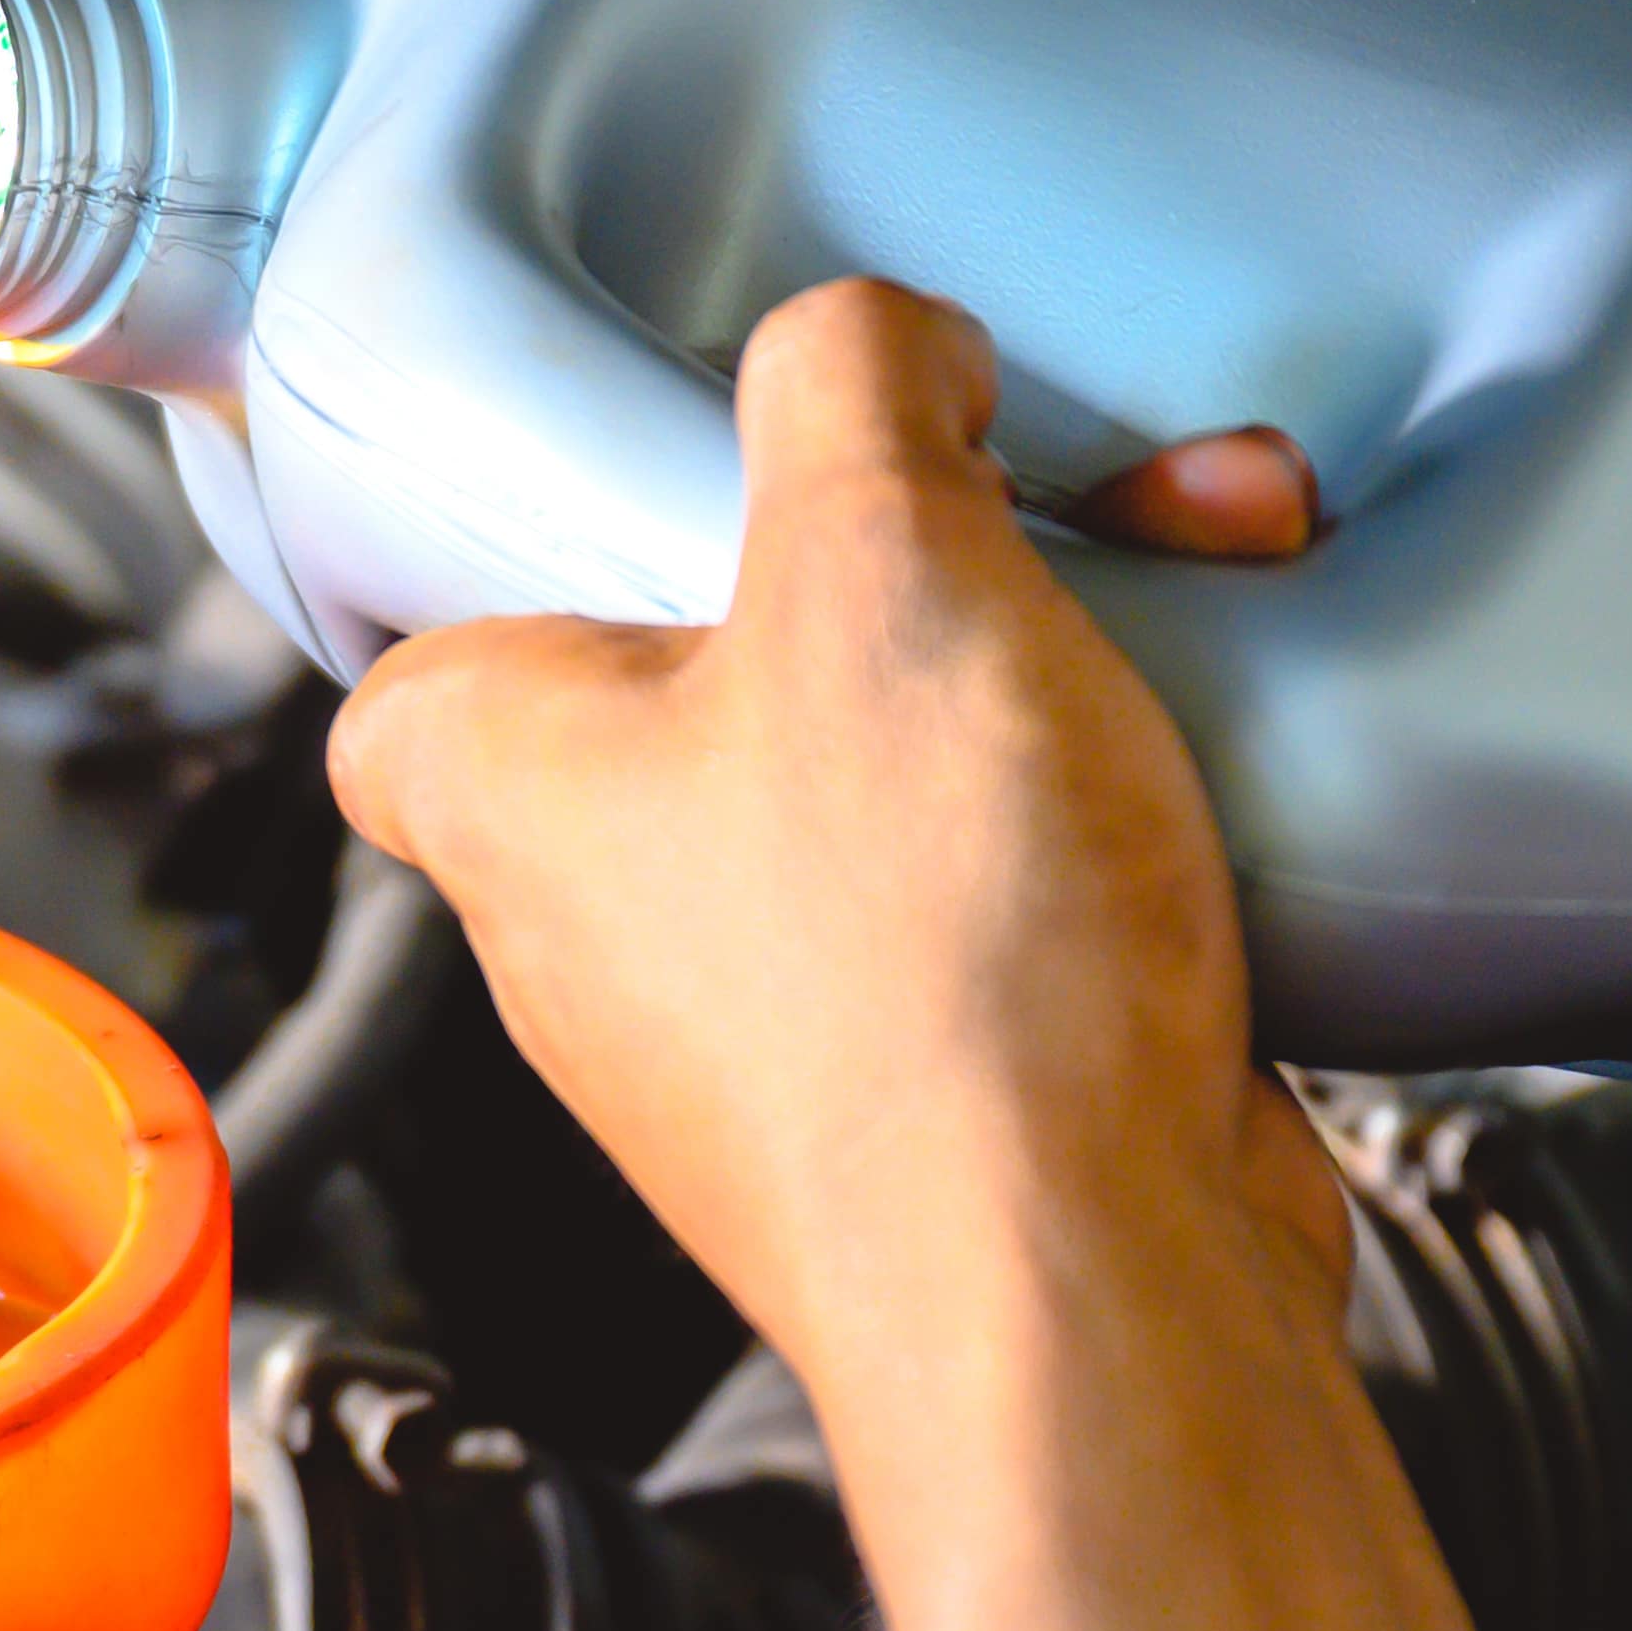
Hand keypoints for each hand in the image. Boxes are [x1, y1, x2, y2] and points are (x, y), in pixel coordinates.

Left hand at [315, 279, 1342, 1426]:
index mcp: (504, 791)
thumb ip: (849, 392)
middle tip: (1042, 500)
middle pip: (711, 688)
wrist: (1082, 1285)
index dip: (502, 578)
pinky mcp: (924, 1105)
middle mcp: (595, 930)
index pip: (405, 680)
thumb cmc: (926, 958)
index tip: (641, 508)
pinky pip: (999, 907)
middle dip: (908, 570)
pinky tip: (1227, 773)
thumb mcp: (879, 561)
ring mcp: (758, 1034)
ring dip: (1053, 670)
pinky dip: (1112, 827)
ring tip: (1208, 576)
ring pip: (885, 785)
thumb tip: (871, 346)